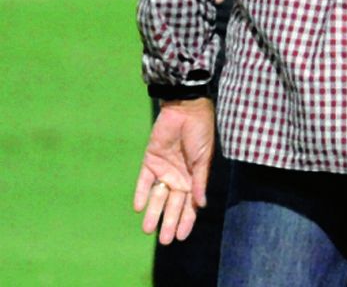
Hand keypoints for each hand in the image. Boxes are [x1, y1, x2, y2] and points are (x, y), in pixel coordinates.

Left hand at [134, 97, 213, 244]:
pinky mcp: (150, 161)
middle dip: (169, 222)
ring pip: (157, 197)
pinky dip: (141, 193)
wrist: (185, 110)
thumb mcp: (204, 158)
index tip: (181, 237)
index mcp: (194, 177)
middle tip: (164, 240)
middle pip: (173, 204)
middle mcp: (179, 176)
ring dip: (154, 213)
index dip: (186, 220)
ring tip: (148, 230)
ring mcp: (164, 169)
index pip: (190, 204)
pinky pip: (144, 181)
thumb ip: (200, 181)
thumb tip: (201, 204)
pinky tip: (138, 208)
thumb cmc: (200, 132)